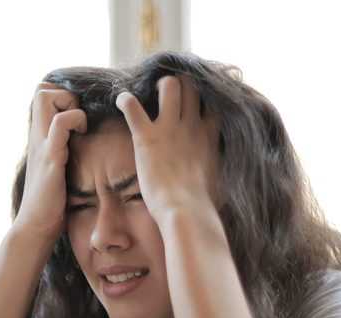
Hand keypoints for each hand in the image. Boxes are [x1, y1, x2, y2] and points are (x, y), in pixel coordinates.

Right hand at [12, 83, 86, 241]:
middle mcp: (37, 136)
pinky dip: (75, 121)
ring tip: (80, 127)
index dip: (61, 95)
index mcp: (39, 138)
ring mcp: (42, 145)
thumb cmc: (50, 203)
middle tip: (79, 118)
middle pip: (41, 89)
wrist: (35, 227)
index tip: (77, 115)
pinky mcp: (50, 157)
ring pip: (45, 98)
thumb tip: (81, 147)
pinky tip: (82, 136)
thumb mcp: (56, 170)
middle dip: (65, 94)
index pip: (41, 94)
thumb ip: (62, 153)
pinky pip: (59, 124)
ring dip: (69, 104)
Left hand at [115, 75, 219, 226]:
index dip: (203, 96)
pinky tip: (121, 101)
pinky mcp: (147, 137)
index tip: (194, 100)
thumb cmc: (203, 204)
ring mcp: (169, 129)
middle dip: (180, 84)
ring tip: (149, 94)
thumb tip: (219, 176)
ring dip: (158, 86)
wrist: (186, 211)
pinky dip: (125, 100)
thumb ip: (218, 167)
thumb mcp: (220, 180)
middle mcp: (191, 125)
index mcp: (209, 135)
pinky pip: (132, 106)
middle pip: (191, 86)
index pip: (212, 102)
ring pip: (169, 85)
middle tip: (168, 93)